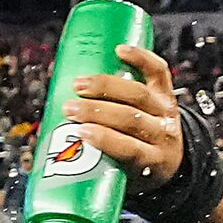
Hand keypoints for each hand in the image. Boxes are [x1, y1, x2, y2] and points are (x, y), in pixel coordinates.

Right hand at [61, 42, 186, 187]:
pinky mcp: (166, 92)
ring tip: (79, 84)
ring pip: (138, 94)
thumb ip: (94, 163)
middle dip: (97, 111)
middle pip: (131, 119)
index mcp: (152, 161)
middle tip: (70, 108)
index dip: (107, 139)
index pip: (131, 149)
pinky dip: (140, 58)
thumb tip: (51, 150)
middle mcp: (163, 135)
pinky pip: (157, 71)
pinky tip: (119, 49)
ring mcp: (166, 111)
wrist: (171, 159)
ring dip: (105, 86)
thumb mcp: (121, 173)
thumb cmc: (136, 165)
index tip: (82, 132)